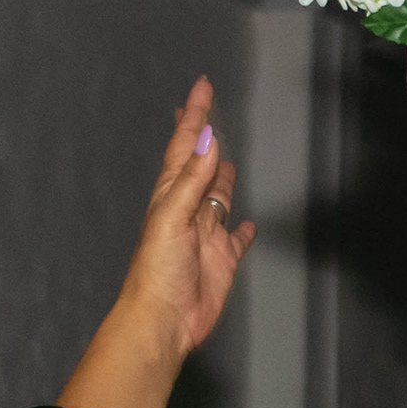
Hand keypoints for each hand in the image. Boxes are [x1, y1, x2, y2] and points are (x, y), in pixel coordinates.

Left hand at [113, 78, 256, 360]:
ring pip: (218, 197)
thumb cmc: (158, 271)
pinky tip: (248, 224)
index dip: (195, 116)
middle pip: (201, 165)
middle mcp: (189, 210)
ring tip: (228, 159)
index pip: (186, 146)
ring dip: (223, 178)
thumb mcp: (172, 218)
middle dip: (205, 139)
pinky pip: (235, 239)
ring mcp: (206, 235)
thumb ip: (192, 181)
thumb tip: (210, 142)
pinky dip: (243, 230)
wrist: (164, 319)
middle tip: (208, 113)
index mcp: (172, 195)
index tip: (202, 87)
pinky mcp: (222, 260)